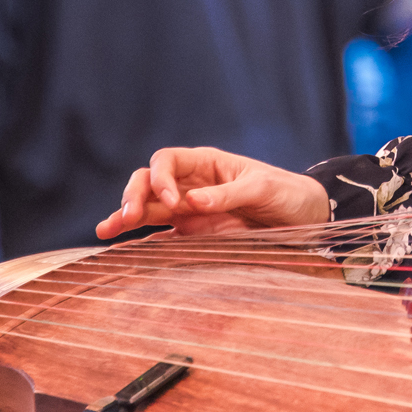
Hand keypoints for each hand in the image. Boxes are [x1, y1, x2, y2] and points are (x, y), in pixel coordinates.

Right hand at [95, 147, 329, 238]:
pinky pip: (163, 235)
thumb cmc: (288, 193)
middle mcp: (192, 184)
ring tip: (104, 232)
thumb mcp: (264, 188)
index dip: (161, 178)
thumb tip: (192, 202)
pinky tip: (121, 250)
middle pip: (149, 183)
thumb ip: (228, 194)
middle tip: (126, 218)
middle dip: (134, 196)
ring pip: (149, 209)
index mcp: (207, 164)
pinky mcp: (196, 233)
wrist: (307, 216)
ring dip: (126, 218)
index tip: (173, 202)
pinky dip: (142, 241)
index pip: (167, 161)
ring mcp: (191, 210)